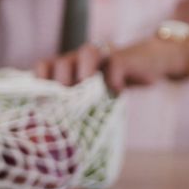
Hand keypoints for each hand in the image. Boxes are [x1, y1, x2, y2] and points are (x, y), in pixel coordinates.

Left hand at [35, 38, 185, 92]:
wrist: (148, 64)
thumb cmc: (114, 87)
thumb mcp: (92, 95)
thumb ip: (76, 106)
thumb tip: (57, 136)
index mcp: (69, 67)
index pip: (44, 67)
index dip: (41, 82)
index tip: (44, 102)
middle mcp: (82, 59)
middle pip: (62, 61)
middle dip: (62, 82)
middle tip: (68, 102)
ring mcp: (104, 56)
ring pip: (88, 52)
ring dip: (86, 72)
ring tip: (90, 90)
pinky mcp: (124, 58)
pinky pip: (116, 63)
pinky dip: (114, 78)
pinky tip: (118, 92)